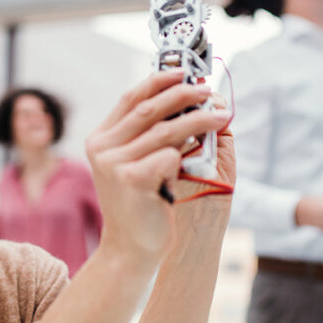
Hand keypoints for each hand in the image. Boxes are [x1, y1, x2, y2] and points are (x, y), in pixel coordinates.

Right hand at [86, 70, 231, 265]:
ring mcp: (113, 164)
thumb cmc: (142, 205)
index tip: (184, 72)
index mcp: (101, 140)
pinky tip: (197, 160)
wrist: (131, 250)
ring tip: (221, 116)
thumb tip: (187, 99)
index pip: (130, 99)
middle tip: (207, 90)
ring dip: (198, 121)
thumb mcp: (140, 163)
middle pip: (148, 109)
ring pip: (165, 131)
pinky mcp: (131, 180)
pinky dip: (186, 155)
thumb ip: (152, 134)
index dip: (158, 81)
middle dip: (182, 95)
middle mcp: (102, 149)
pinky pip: (169, 156)